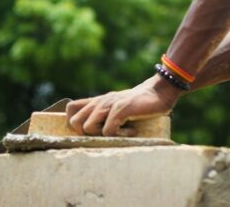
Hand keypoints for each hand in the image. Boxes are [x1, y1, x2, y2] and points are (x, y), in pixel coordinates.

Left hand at [66, 75, 182, 135]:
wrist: (159, 92)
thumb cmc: (139, 105)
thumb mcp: (117, 107)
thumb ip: (105, 114)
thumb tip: (94, 132)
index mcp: (97, 102)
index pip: (71, 109)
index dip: (74, 123)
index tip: (91, 132)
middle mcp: (100, 102)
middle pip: (74, 122)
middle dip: (86, 134)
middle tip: (105, 134)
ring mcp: (109, 104)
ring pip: (88, 127)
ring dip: (102, 136)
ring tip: (120, 132)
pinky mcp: (121, 108)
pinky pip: (108, 130)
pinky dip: (119, 136)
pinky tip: (132, 131)